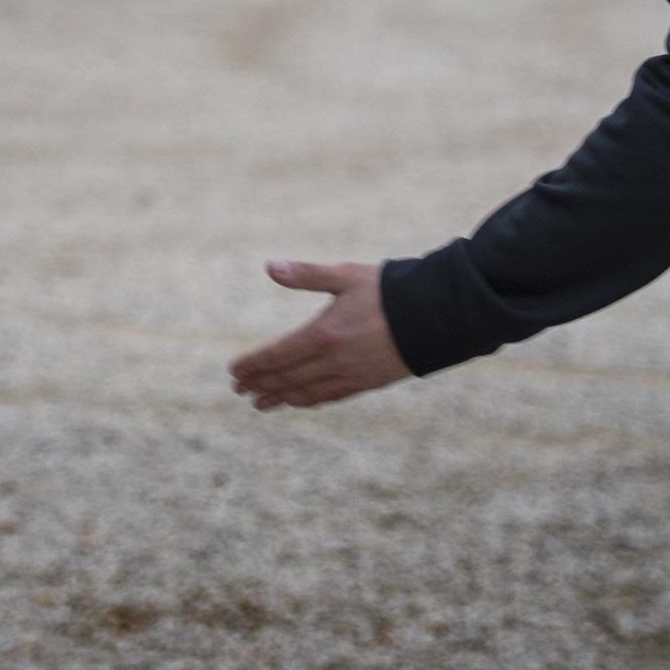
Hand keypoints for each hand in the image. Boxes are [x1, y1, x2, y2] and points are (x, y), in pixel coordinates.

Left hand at [228, 260, 412, 409]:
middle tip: (238, 389)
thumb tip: (271, 266)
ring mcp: (351, 375)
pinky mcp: (367, 383)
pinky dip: (308, 401)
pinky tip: (298, 401)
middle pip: (287, 378)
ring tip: (259, 403)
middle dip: (260, 384)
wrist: (436, 316)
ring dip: (280, 398)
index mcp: (324, 334)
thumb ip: (306, 274)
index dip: (253, 365)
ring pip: (306, 393)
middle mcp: (334, 361)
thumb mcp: (344, 276)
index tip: (234, 371)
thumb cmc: (388, 290)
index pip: (277, 356)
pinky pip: (330, 397)